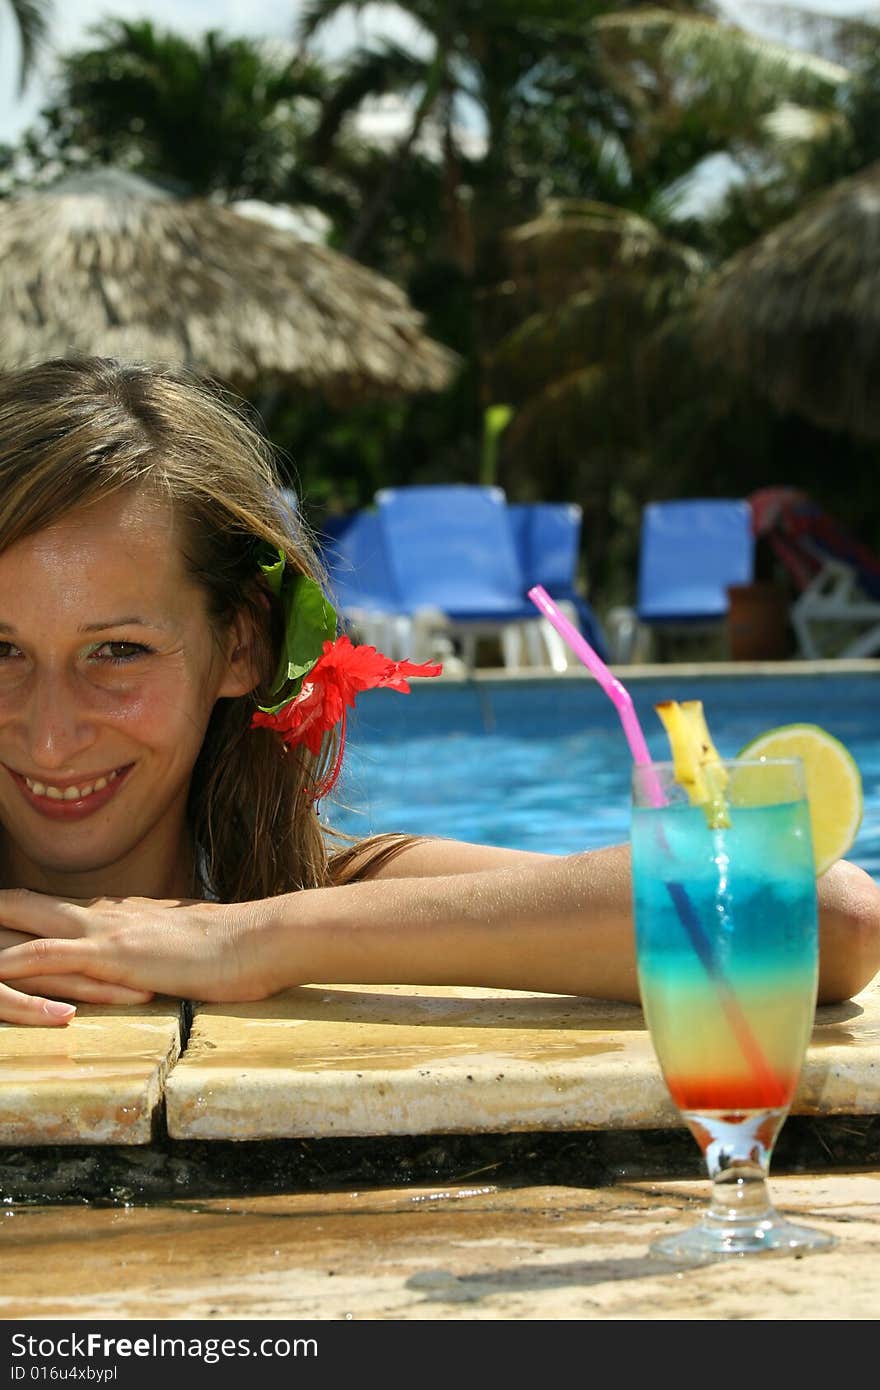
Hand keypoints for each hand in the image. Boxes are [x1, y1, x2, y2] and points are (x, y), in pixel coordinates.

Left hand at [0, 890, 274, 1016]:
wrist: (257, 938)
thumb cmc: (229, 947)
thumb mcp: (178, 944)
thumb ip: (150, 946)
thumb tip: (142, 959)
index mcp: (113, 911)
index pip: (45, 904)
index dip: (8, 908)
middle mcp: (99, 913)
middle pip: (20, 903)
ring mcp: (103, 931)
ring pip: (23, 922)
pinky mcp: (112, 955)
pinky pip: (46, 956)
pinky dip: (13, 965)